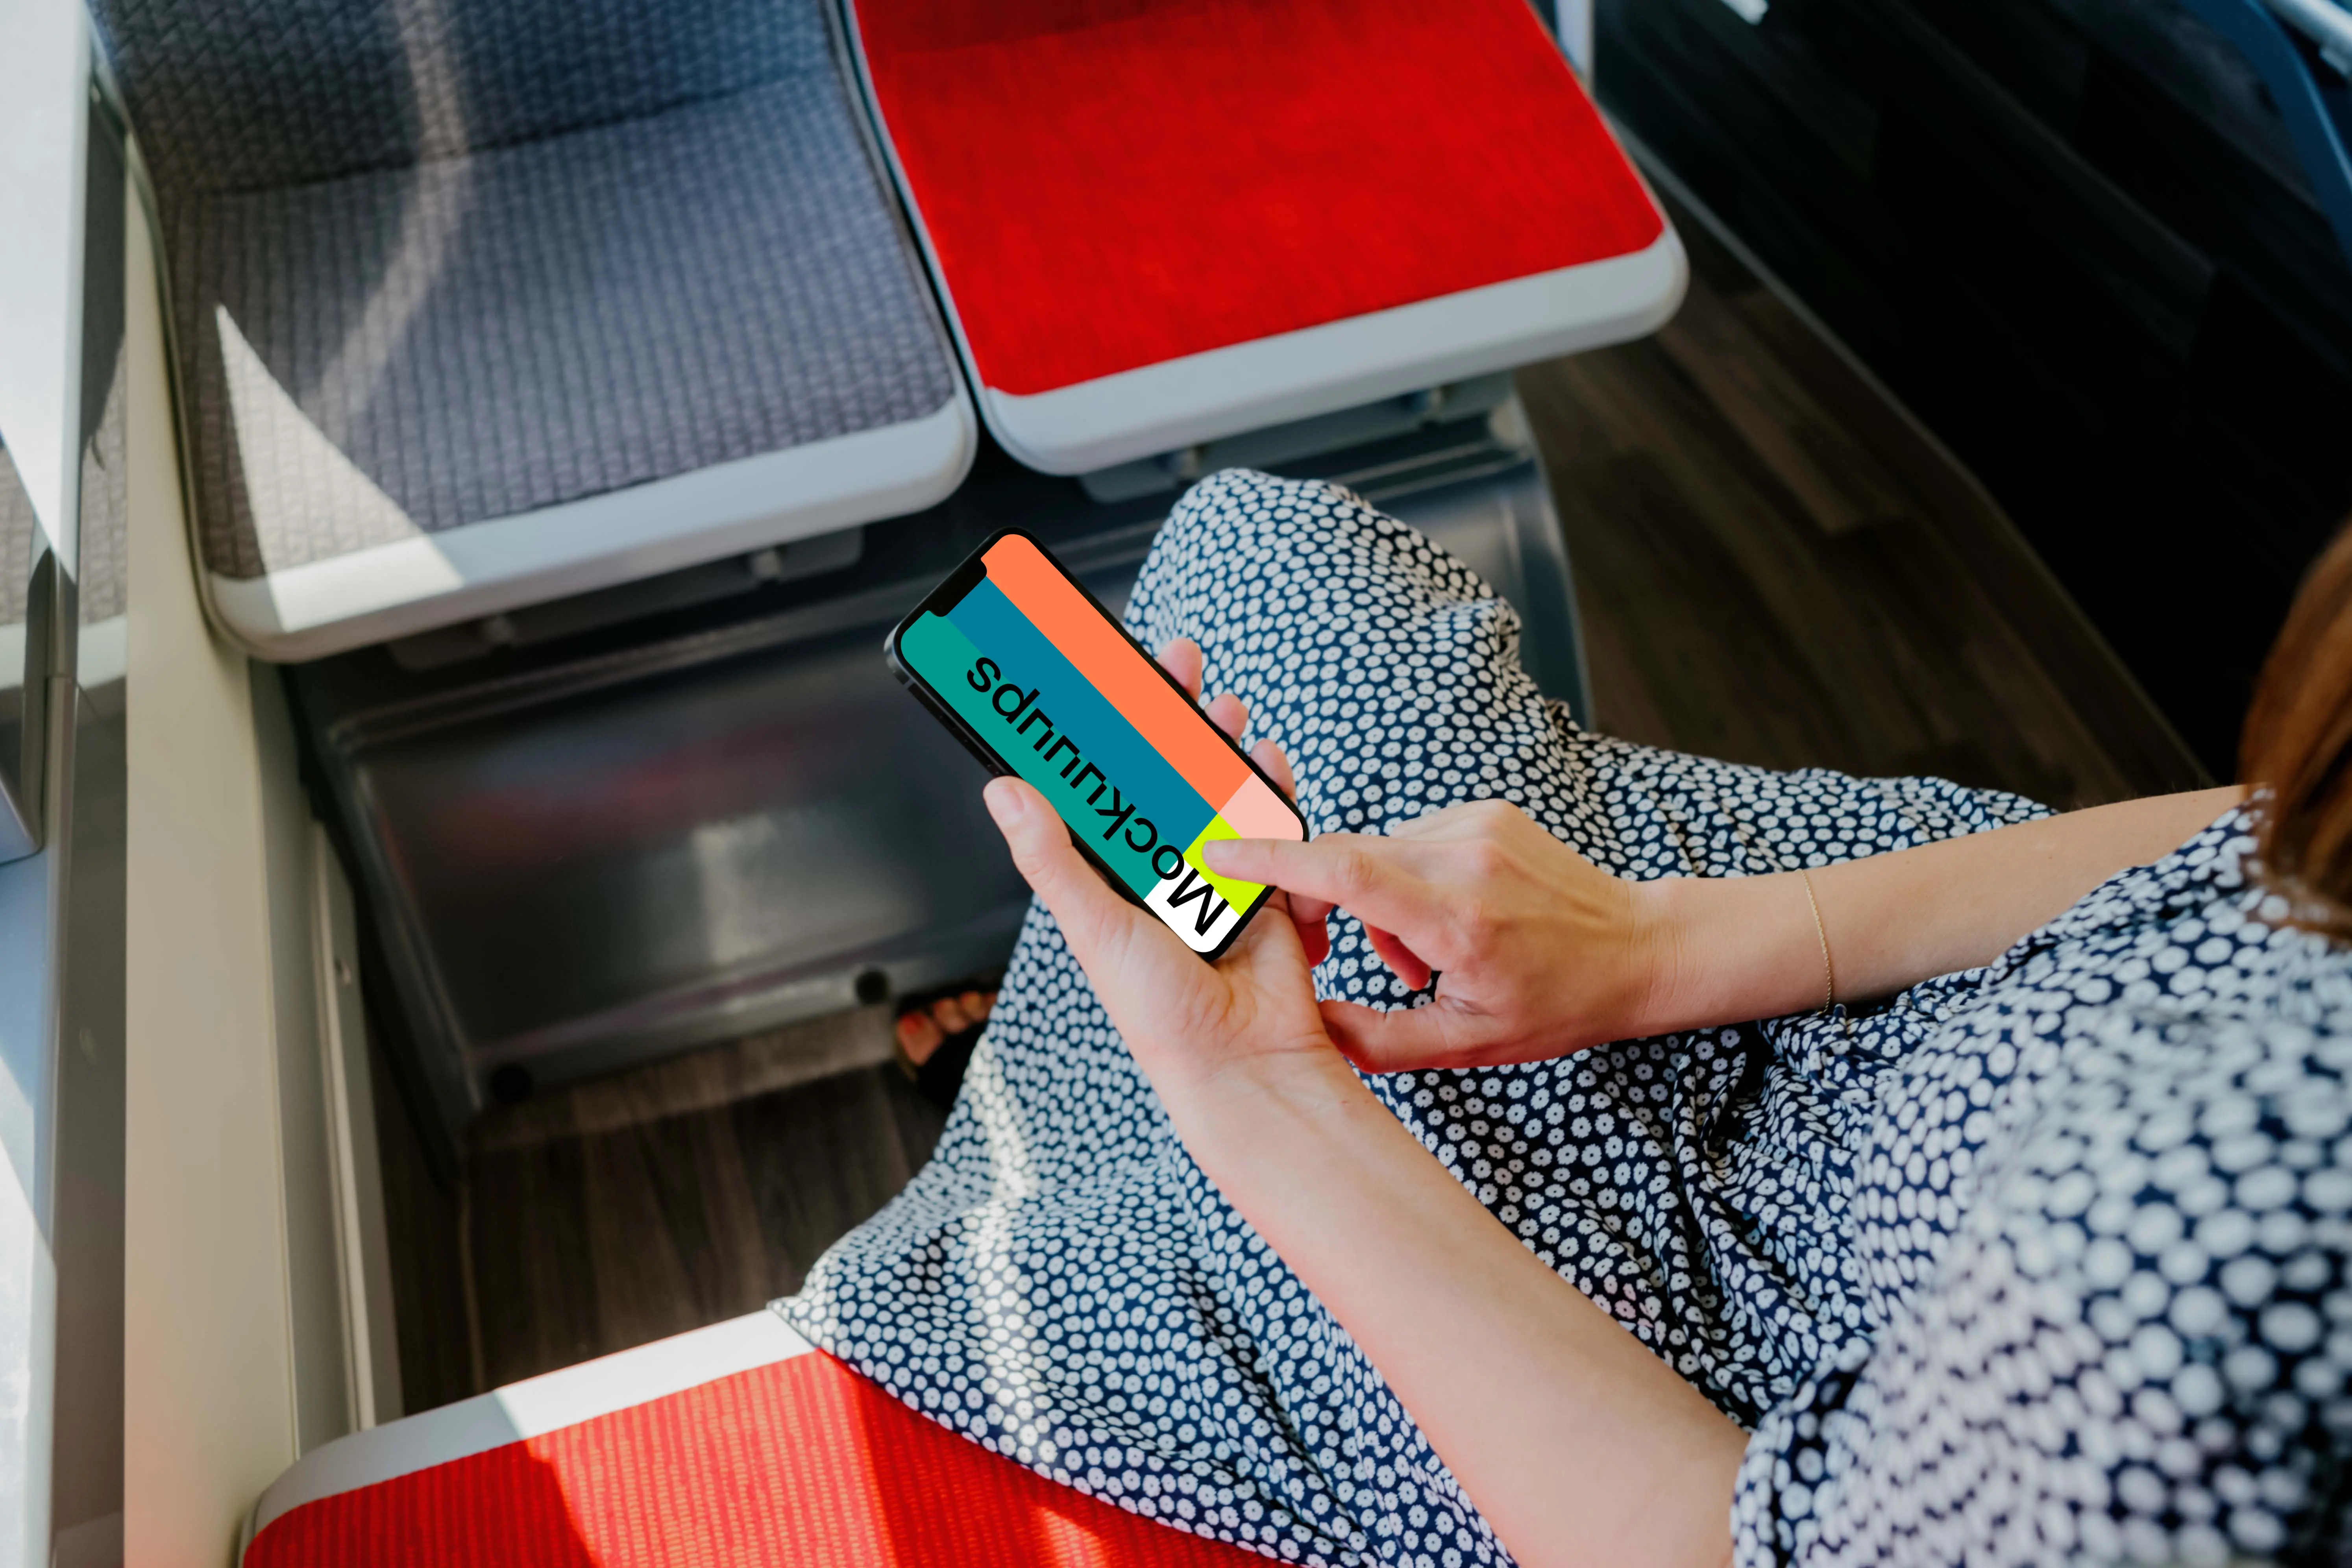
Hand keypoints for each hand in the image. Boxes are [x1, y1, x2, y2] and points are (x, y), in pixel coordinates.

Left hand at [982, 640, 1340, 1105]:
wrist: (1242, 1060)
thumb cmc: (1160, 1013)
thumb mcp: (1093, 926)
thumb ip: (1053, 858)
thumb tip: (1004, 792)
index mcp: (1109, 879)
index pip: (1097, 791)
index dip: (1096, 737)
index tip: (1092, 684)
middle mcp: (1158, 871)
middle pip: (1160, 776)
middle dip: (1167, 717)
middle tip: (1170, 664)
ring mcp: (1212, 873)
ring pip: (1212, 790)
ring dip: (1216, 742)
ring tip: (1217, 703)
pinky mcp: (1263, 883)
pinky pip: (1267, 823)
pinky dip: (1268, 787)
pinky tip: (1262, 757)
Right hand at [1205, 800, 1673, 1072]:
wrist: (1637, 949)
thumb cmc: (1558, 1003)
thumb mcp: (1468, 1044)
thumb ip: (1378, 1038)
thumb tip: (1308, 1023)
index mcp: (1459, 921)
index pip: (1346, 873)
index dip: (1275, 860)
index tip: (1223, 852)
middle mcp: (1467, 860)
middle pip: (1348, 858)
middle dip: (1319, 899)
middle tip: (1334, 951)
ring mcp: (1478, 827)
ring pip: (1377, 852)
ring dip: (1374, 899)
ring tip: (1420, 953)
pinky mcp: (1486, 812)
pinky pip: (1412, 840)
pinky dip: (1406, 879)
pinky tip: (1442, 918)